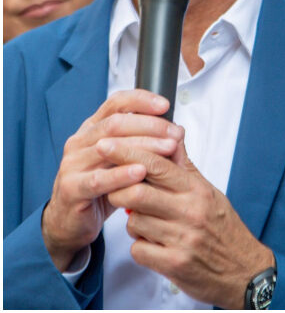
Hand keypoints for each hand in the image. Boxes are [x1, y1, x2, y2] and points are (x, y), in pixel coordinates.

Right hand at [41, 90, 180, 270]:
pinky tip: (141, 172)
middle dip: (150, 126)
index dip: (141, 100)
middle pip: (115, 124)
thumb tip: (178, 131)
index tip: (166, 105)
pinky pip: (98, 179)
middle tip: (175, 133)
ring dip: (142, 147)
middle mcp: (79, 142)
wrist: (72, 220)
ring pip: (109, 147)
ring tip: (168, 148)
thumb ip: (146, 144)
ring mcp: (72, 164)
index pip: (115, 104)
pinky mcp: (71, 188)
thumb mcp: (125, 160)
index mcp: (92, 129)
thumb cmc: (104, 186)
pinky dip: (121, 175)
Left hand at [103, 135, 273, 308]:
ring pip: (133, 222)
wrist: (244, 271)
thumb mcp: (210, 193)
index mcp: (198, 191)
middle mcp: (191, 212)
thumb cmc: (224, 229)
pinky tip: (157, 246)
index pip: (157, 165)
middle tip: (119, 192)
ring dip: (134, 223)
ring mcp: (182, 239)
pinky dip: (141, 248)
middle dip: (119, 191)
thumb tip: (174, 134)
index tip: (105, 144)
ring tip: (150, 225)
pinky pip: (138, 250)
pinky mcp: (174, 264)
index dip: (127, 153)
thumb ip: (185, 166)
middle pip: (136, 193)